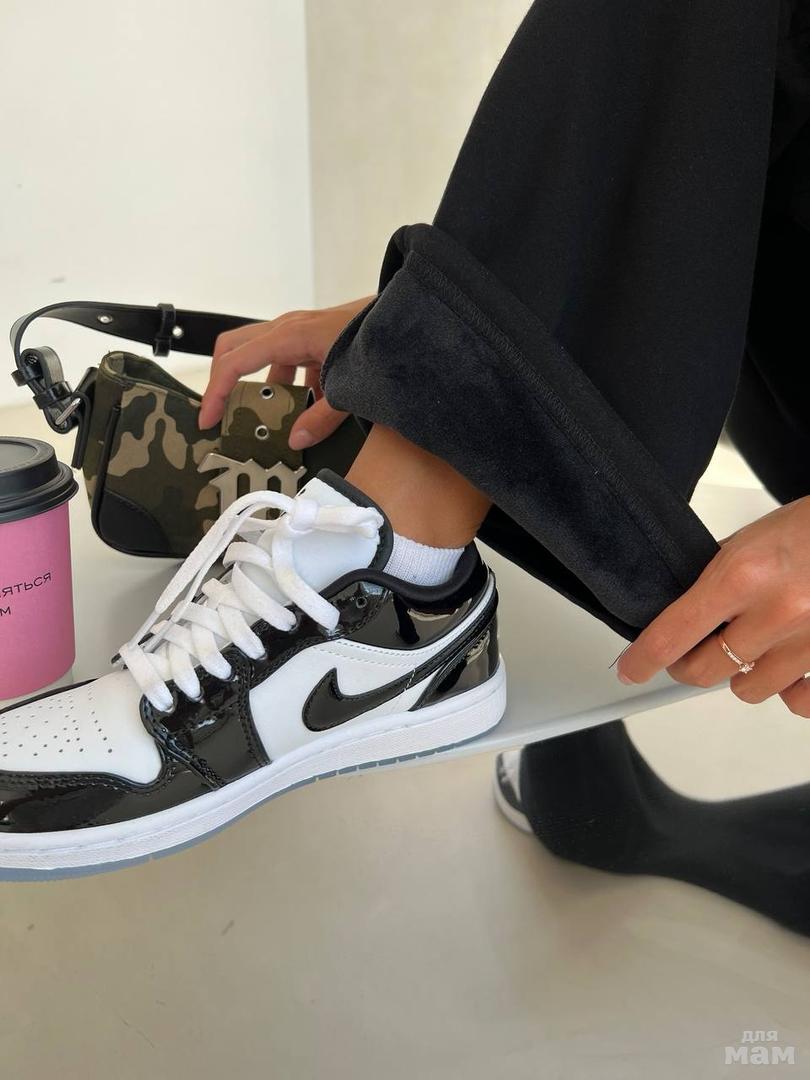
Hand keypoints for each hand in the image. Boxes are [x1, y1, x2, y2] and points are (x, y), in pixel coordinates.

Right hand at [199, 296, 373, 444]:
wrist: (411, 316)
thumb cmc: (380, 341)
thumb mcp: (352, 387)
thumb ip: (323, 418)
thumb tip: (295, 440)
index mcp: (290, 336)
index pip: (235, 362)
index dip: (217, 392)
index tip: (208, 419)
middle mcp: (289, 328)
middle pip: (237, 348)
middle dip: (224, 381)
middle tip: (222, 414)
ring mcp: (302, 330)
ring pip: (265, 358)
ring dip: (264, 388)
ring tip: (271, 421)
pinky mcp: (316, 337)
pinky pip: (292, 361)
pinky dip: (293, 386)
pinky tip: (311, 410)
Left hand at [617, 496, 809, 716]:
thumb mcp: (750, 540)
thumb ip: (716, 577)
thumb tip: (683, 609)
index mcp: (742, 576)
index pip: (673, 634)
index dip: (643, 659)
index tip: (631, 669)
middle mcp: (775, 612)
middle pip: (704, 671)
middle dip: (691, 663)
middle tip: (695, 649)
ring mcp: (807, 640)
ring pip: (749, 689)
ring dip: (742, 673)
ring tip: (752, 645)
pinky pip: (799, 702)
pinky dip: (789, 692)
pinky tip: (786, 671)